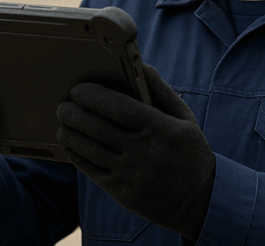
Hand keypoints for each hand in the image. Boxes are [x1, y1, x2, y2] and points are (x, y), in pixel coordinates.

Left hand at [56, 64, 215, 240]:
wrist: (201, 200)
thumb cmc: (190, 151)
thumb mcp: (185, 118)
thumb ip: (161, 91)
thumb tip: (139, 65)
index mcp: (162, 129)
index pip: (120, 108)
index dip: (94, 96)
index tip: (78, 89)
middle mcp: (145, 152)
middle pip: (99, 128)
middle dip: (75, 113)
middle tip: (64, 105)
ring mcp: (133, 175)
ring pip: (91, 149)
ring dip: (71, 133)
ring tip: (64, 122)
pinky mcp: (123, 194)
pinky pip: (92, 171)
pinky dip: (77, 154)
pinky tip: (71, 143)